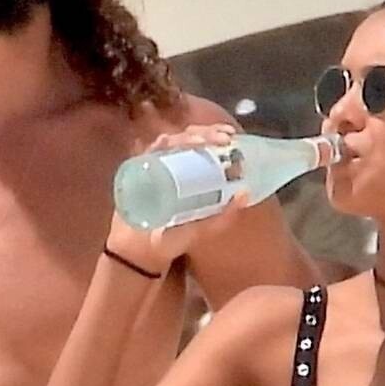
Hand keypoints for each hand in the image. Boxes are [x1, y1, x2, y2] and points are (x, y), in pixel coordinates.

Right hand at [106, 123, 249, 277]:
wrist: (142, 253)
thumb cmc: (173, 237)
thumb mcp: (203, 227)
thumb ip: (224, 216)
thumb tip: (246, 194)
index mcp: (189, 172)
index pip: (203, 144)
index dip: (216, 135)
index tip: (231, 136)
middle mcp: (172, 164)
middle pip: (189, 137)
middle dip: (206, 132)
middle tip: (224, 138)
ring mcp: (154, 166)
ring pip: (170, 140)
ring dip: (186, 137)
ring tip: (202, 142)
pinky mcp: (137, 172)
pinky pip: (147, 152)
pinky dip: (158, 145)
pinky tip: (167, 142)